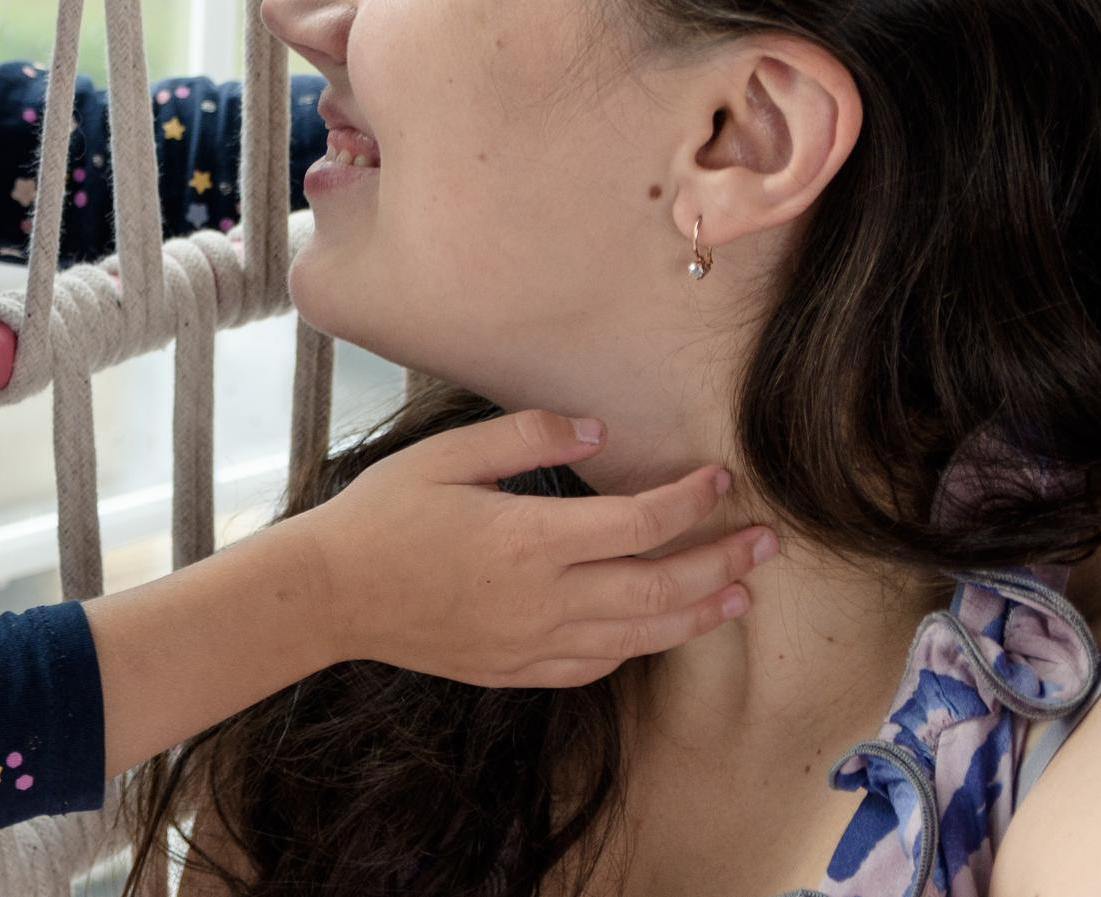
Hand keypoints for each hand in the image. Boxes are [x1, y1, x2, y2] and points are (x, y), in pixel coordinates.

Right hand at [295, 408, 773, 686]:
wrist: (333, 594)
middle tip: (767, 544)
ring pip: (641, 636)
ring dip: (697, 614)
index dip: (690, 502)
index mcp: (532, 538)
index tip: (719, 480)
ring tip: (739, 595)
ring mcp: (535, 642)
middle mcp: (546, 598)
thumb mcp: (447, 454)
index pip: (639, 523)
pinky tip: (656, 630)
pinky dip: (639, 646)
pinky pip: (597, 664)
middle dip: (722, 563)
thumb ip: (526, 437)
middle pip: (659, 587)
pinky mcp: (518, 668)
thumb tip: (599, 432)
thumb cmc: (384, 514)